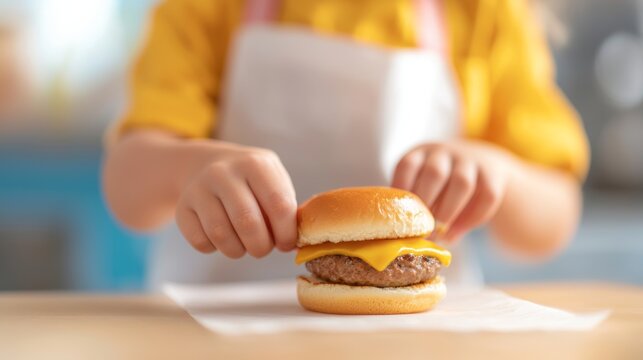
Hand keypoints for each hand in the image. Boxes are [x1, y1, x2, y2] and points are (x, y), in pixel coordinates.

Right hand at [176, 145, 296, 257]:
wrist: (205, 165)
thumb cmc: (251, 182)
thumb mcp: (273, 181)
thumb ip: (287, 209)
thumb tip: (294, 244)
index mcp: (255, 164)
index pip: (278, 205)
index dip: (286, 233)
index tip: (286, 243)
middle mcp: (224, 172)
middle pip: (248, 223)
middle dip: (261, 246)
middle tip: (263, 248)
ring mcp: (199, 188)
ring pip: (221, 235)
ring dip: (238, 250)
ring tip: (244, 244)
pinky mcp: (183, 207)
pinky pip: (201, 242)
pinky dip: (214, 248)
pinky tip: (221, 237)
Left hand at [392, 140, 514, 241]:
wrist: (480, 163)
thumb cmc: (439, 183)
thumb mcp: (422, 180)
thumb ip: (412, 202)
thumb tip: (401, 237)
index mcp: (421, 154)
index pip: (407, 166)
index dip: (402, 190)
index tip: (399, 215)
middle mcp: (445, 153)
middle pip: (434, 174)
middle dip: (426, 205)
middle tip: (420, 229)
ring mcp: (470, 161)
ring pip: (462, 183)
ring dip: (448, 212)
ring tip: (439, 234)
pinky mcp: (493, 173)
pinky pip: (486, 196)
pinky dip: (471, 219)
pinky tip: (457, 233)